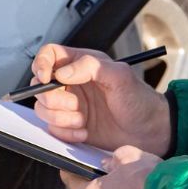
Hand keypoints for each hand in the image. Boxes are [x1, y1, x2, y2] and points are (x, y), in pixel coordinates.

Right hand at [32, 43, 171, 155]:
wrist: (148, 132)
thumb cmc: (139, 100)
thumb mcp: (120, 76)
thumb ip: (91, 67)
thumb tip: (62, 73)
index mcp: (81, 65)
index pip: (49, 55)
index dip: (41, 64)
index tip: (46, 77)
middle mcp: (71, 84)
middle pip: (39, 86)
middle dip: (54, 99)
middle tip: (75, 105)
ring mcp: (69, 106)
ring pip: (42, 109)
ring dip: (61, 118)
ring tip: (83, 120)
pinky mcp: (69, 127)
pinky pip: (52, 130)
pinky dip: (66, 133)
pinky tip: (84, 132)